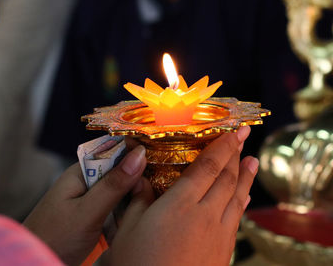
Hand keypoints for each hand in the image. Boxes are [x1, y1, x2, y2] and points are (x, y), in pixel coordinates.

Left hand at [23, 145, 146, 265]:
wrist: (36, 264)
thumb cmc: (54, 237)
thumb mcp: (87, 211)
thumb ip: (113, 184)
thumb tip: (139, 154)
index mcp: (80, 172)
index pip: (113, 151)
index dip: (135, 152)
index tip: (159, 156)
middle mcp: (87, 183)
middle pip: (120, 172)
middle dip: (138, 179)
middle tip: (158, 186)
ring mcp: (91, 201)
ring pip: (121, 192)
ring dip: (134, 199)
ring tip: (150, 203)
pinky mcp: (95, 218)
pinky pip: (117, 210)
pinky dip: (127, 214)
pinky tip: (137, 218)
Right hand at [108, 126, 257, 265]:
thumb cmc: (137, 264)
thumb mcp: (129, 229)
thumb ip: (138, 200)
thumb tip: (140, 177)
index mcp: (179, 205)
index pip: (207, 167)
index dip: (222, 146)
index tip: (233, 130)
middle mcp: (205, 215)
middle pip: (226, 178)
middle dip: (236, 154)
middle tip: (244, 136)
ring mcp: (218, 234)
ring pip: (237, 197)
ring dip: (246, 176)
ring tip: (253, 160)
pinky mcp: (223, 251)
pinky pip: (236, 218)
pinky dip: (242, 201)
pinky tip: (244, 197)